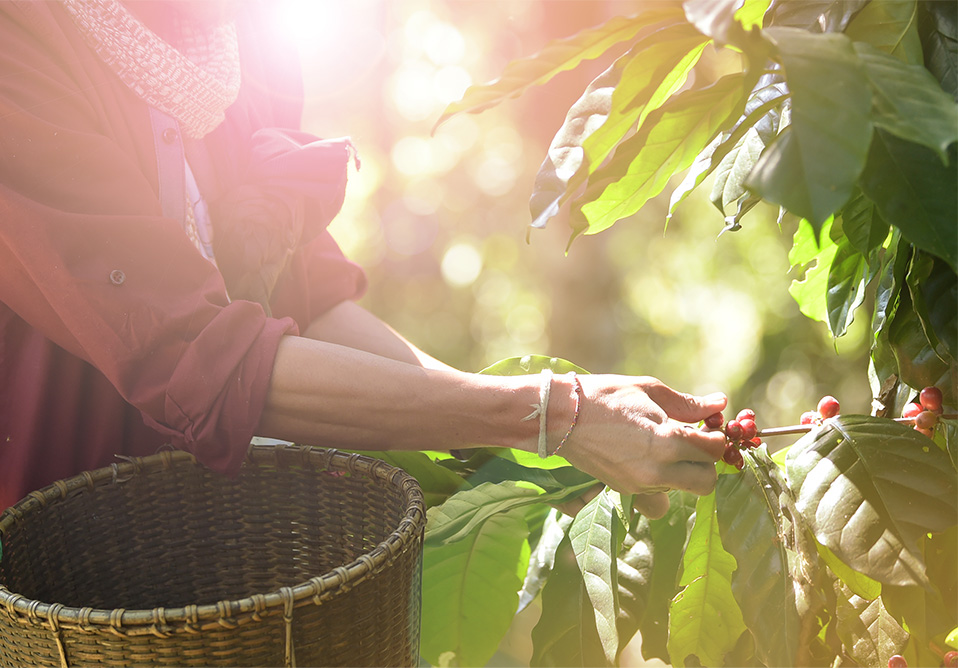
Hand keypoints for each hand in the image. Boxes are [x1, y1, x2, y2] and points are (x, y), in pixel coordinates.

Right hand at [557, 375, 726, 518]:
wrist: (561, 417)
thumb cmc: (605, 397)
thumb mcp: (648, 391)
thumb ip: (687, 403)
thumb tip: (719, 403)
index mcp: (667, 441)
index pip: (713, 450)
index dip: (716, 437)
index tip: (706, 427)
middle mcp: (658, 469)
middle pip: (706, 482)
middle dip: (704, 463)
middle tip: (692, 443)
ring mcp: (641, 484)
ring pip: (682, 489)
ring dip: (682, 471)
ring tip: (664, 448)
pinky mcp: (626, 491)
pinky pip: (657, 494)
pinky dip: (660, 480)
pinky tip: (647, 459)